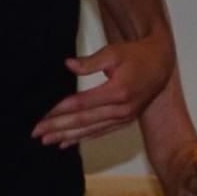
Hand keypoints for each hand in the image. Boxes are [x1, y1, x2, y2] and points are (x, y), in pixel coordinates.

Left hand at [33, 36, 170, 145]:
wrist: (161, 65)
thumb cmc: (136, 56)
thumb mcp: (114, 52)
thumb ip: (90, 62)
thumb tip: (67, 65)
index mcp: (118, 91)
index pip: (82, 104)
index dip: (59, 110)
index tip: (40, 115)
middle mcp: (122, 109)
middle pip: (83, 120)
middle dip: (57, 127)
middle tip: (36, 132)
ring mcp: (124, 118)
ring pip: (90, 130)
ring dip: (66, 136)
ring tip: (46, 140)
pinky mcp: (124, 121)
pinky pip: (100, 133)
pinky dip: (82, 138)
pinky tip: (66, 142)